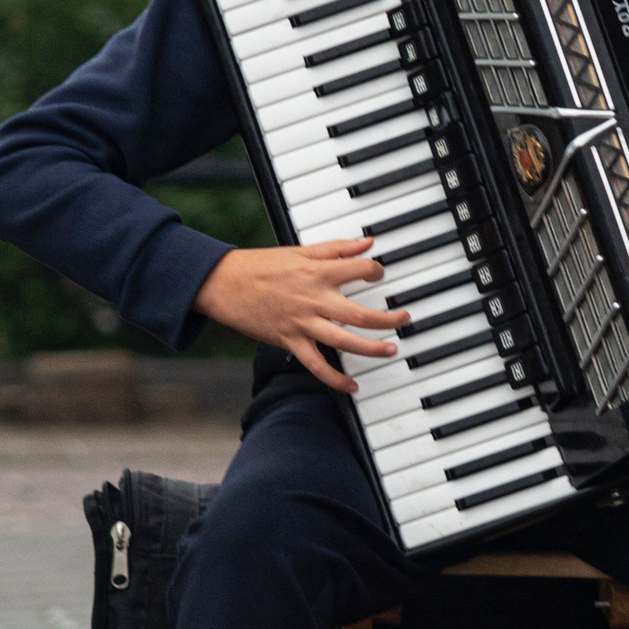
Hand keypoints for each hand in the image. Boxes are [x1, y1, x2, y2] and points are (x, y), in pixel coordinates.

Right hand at [194, 239, 411, 393]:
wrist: (223, 283)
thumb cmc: (259, 265)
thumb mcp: (299, 250)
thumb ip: (336, 248)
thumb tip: (367, 243)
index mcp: (318, 272)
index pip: (361, 271)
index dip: (377, 271)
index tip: (379, 274)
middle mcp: (314, 299)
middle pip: (362, 315)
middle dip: (389, 320)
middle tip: (405, 320)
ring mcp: (302, 323)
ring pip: (345, 341)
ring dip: (372, 349)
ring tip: (391, 350)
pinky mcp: (289, 341)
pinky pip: (317, 366)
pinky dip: (335, 379)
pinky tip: (352, 386)